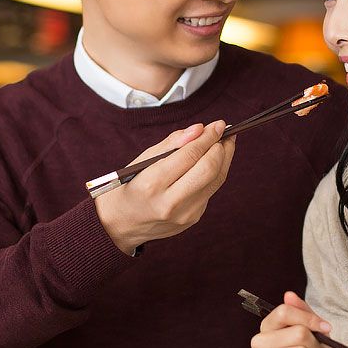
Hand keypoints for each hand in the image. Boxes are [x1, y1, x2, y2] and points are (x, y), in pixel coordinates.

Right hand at [94, 121, 235, 254]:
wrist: (122, 222)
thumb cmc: (132, 184)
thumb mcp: (144, 159)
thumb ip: (172, 143)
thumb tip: (199, 129)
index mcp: (152, 183)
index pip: (189, 155)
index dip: (208, 137)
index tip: (218, 124)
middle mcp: (170, 202)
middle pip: (208, 169)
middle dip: (220, 147)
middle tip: (224, 132)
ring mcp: (184, 214)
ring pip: (216, 180)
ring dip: (224, 158)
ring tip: (224, 143)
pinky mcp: (193, 219)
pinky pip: (210, 191)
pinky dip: (215, 173)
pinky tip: (213, 162)